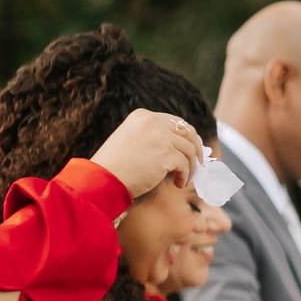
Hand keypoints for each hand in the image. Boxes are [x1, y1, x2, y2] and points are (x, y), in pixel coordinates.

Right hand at [88, 108, 205, 199]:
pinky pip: (186, 165)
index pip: (175, 121)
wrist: (102, 178)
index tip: (191, 150)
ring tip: (183, 179)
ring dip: (190, 167)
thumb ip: (152, 137)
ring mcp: (160, 136)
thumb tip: (179, 147)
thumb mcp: (131, 140)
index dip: (187, 137)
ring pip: (190, 150)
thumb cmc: (114, 165)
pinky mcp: (166, 154)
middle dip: (196, 149)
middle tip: (198, 165)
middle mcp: (153, 122)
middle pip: (188, 132)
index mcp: (143, 116)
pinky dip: (185, 176)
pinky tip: (177, 184)